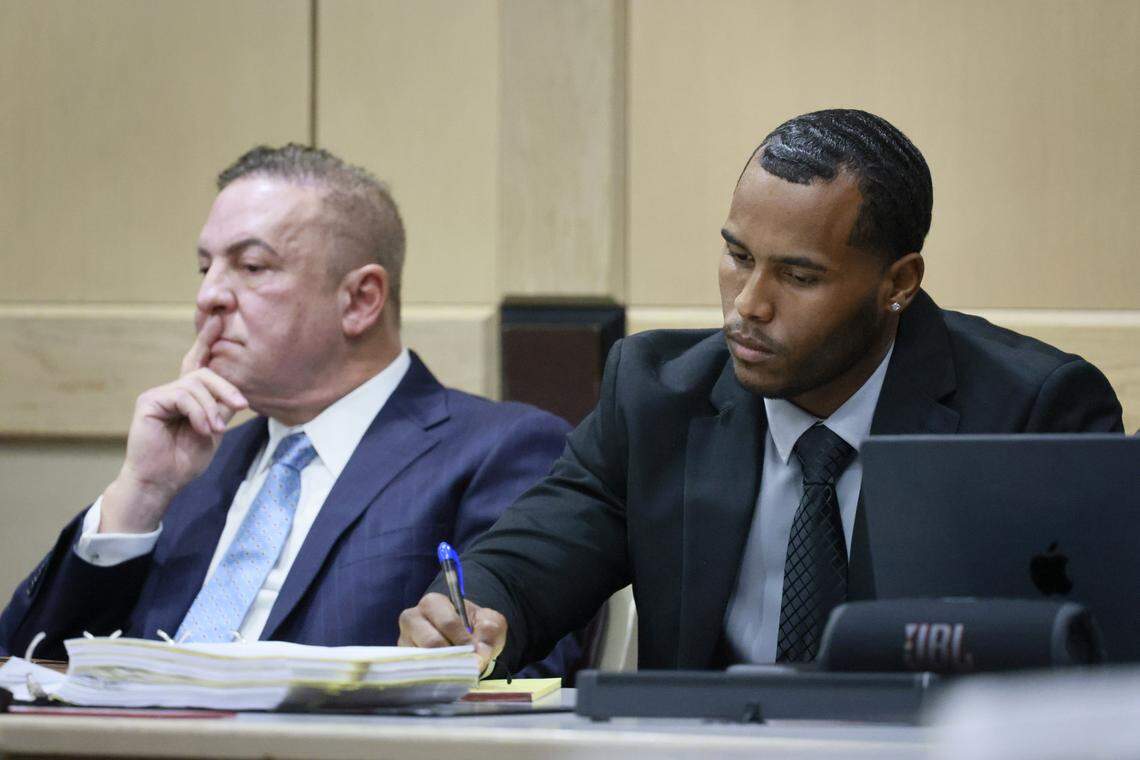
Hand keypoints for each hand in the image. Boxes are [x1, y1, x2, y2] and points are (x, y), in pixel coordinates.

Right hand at [100, 315, 247, 533]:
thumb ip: (220, 408)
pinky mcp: (149, 401)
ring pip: (195, 384)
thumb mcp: (213, 430)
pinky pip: (182, 395)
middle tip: (240, 405)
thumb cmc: (185, 459)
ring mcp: (159, 394)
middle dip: (225, 387)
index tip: (219, 319)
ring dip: (211, 408)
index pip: (198, 363)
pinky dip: (198, 412)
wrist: (162, 481)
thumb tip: (236, 393)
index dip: (206, 341)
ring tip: (214, 429)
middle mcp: (172, 391)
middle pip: (203, 373)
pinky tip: (202, 428)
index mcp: (187, 396)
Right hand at [398, 592, 506, 673]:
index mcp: (434, 603)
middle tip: (467, 663)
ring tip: (457, 670)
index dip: (463, 639)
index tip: (474, 651)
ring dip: (444, 667)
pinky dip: (433, 676)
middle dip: (454, 655)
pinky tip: (445, 676)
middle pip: (431, 642)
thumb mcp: (490, 623)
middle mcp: (412, 618)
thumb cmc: (476, 628)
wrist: (465, 642)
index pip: (447, 622)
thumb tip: (479, 654)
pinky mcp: (404, 660)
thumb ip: (489, 632)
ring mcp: (405, 640)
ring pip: (423, 659)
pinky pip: (415, 671)